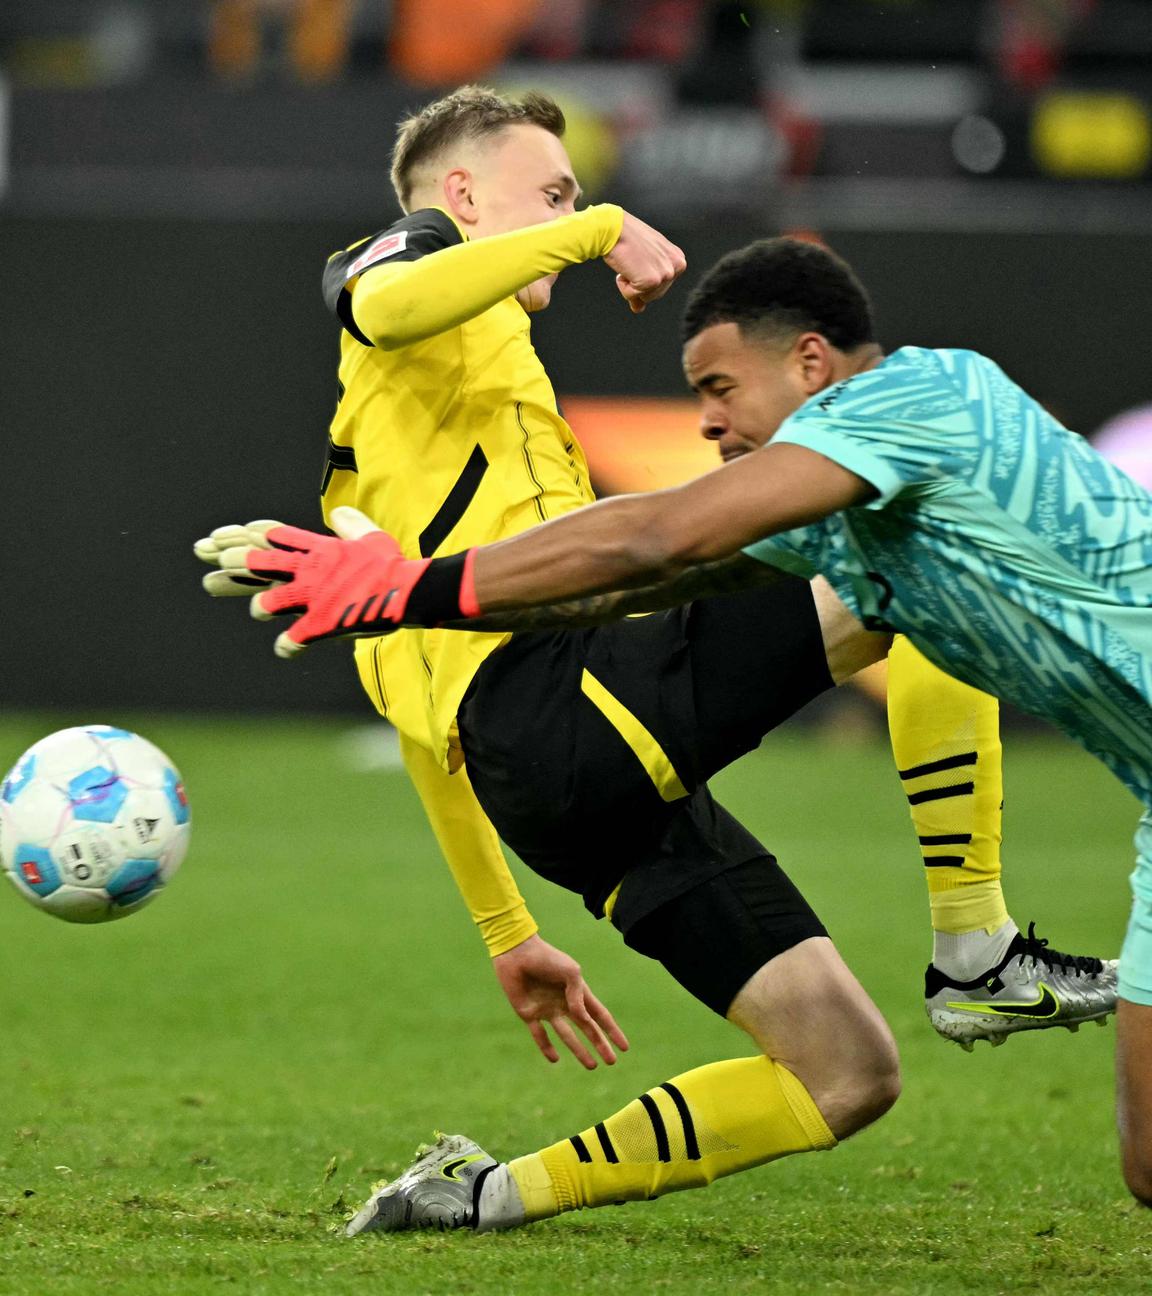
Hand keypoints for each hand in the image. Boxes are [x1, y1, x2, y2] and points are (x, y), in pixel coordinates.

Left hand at [194, 507, 423, 657]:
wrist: (408, 591)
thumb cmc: (393, 565)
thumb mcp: (372, 536)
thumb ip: (351, 524)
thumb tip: (338, 512)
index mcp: (320, 549)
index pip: (276, 536)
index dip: (250, 535)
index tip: (227, 535)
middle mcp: (310, 570)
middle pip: (260, 563)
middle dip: (234, 564)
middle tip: (212, 566)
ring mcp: (314, 597)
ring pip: (269, 601)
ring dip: (261, 607)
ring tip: (259, 611)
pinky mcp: (321, 623)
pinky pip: (294, 638)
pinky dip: (287, 646)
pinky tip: (284, 650)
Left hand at [491, 934, 628, 1069]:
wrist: (517, 953)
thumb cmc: (547, 958)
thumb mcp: (570, 972)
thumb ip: (578, 996)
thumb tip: (582, 1018)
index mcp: (578, 992)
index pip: (599, 1015)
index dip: (612, 1031)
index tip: (624, 1047)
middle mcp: (564, 1003)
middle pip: (587, 1029)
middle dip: (600, 1045)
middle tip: (611, 1062)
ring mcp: (547, 1010)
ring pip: (567, 1036)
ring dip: (579, 1050)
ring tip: (592, 1066)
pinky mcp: (529, 1014)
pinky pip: (539, 1035)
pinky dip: (546, 1047)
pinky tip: (555, 1059)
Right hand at [604, 211, 686, 313]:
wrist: (613, 228)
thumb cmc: (626, 239)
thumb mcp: (642, 261)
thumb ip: (646, 284)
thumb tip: (639, 309)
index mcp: (678, 260)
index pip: (661, 287)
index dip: (644, 280)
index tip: (638, 262)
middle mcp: (676, 266)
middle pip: (654, 295)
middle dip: (638, 284)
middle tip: (631, 261)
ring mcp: (666, 274)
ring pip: (644, 297)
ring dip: (630, 284)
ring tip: (629, 262)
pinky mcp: (652, 281)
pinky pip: (632, 296)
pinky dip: (623, 285)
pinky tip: (625, 266)